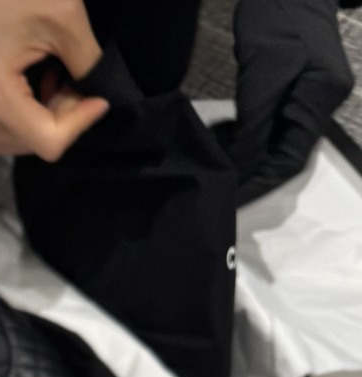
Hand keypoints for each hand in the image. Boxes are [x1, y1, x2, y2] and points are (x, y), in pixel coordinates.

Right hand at [0, 0, 108, 159]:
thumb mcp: (58, 15)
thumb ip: (87, 60)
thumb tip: (99, 92)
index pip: (51, 142)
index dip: (81, 121)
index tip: (96, 97)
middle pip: (40, 143)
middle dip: (63, 114)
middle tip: (64, 73)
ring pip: (28, 143)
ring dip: (47, 116)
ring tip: (44, 75)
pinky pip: (10, 139)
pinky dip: (29, 119)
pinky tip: (28, 90)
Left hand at [230, 0, 353, 204]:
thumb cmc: (276, 18)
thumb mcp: (262, 76)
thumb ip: (254, 125)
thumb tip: (241, 167)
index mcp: (322, 98)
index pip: (293, 157)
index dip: (262, 180)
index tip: (233, 196)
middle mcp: (320, 101)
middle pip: (285, 151)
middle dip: (251, 167)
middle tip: (218, 180)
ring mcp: (307, 92)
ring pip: (275, 138)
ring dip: (245, 150)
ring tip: (216, 155)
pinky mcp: (291, 85)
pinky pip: (270, 120)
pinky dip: (247, 131)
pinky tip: (224, 134)